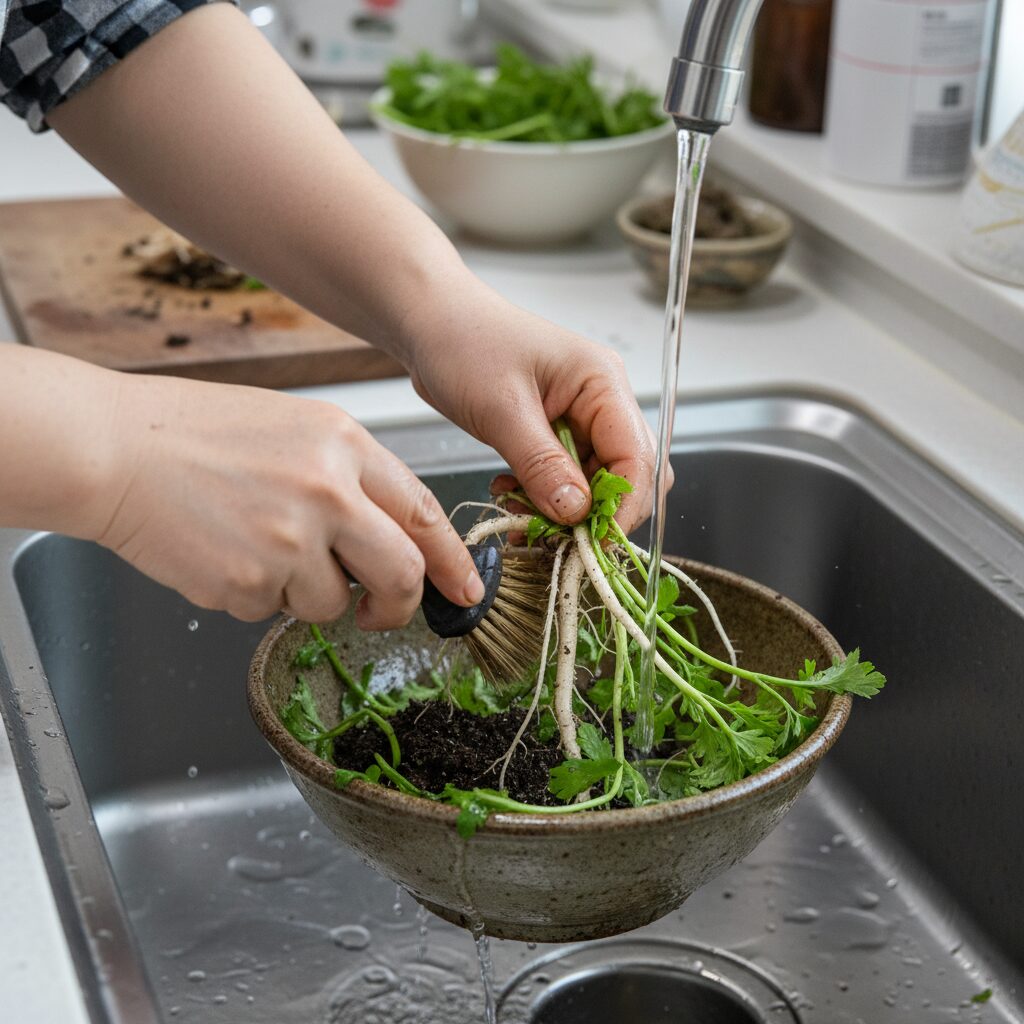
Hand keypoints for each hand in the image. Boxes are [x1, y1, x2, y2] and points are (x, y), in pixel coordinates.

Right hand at [93, 374, 482, 625]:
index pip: (423, 511)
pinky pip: (271, 612)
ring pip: (332, 603)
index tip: (464, 588)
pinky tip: (223, 552)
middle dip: (399, 604)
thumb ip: (349, 478)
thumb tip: (389, 535)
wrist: (114, 448)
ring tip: (256, 547)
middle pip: (401, 572)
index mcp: (343, 445)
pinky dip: (254, 596)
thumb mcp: (293, 429)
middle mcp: (327, 491)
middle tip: (381, 611)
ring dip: (304, 593)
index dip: (451, 559)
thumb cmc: (194, 434)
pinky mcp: (247, 582)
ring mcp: (288, 540)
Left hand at [402, 278, 659, 533]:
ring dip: (563, 510)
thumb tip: (576, 512)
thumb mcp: (501, 408)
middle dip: (595, 513)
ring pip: (594, 485)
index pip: (637, 457)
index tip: (592, 542)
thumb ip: (541, 463)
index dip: (622, 507)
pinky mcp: (554, 434)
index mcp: (602, 383)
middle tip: (554, 537)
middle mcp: (602, 402)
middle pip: (627, 475)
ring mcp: (580, 419)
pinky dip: (543, 499)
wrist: (431, 324)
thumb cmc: (464, 343)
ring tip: (520, 514)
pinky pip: (564, 480)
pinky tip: (511, 497)